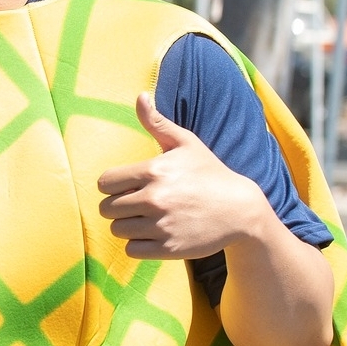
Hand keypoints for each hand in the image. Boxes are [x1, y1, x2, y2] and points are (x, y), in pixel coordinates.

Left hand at [97, 92, 271, 260]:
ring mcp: (161, 225)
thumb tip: (140, 95)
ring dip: (127, 225)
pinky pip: (131, 249)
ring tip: (147, 218)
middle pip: (106, 208)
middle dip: (117, 206)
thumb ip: (157, 122)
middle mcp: (154, 199)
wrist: (242, 210)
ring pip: (117, 229)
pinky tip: (154, 234)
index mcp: (153, 171)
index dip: (112, 186)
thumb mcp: (186, 143)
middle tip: (137, 204)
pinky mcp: (169, 248)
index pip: (104, 183)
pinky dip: (138, 244)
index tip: (127, 186)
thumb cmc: (209, 173)